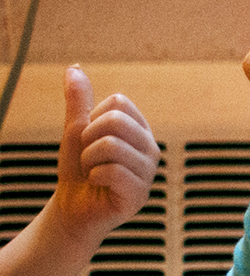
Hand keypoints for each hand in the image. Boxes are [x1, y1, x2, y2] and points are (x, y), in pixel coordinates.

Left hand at [52, 65, 156, 244]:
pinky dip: (94, 178)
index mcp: (140, 130)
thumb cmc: (78, 169)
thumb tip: (74, 68)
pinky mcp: (140, 193)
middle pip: (116, 121)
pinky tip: (101, 186)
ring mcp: (149, 171)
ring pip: (110, 146)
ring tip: (95, 173)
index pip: (119, 102)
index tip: (91, 140)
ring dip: (89, 161)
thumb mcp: (75, 130)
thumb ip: (78, 100)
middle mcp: (150, 148)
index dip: (93, 119)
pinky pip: (111, 171)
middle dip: (89, 140)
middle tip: (90, 158)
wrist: (72, 207)